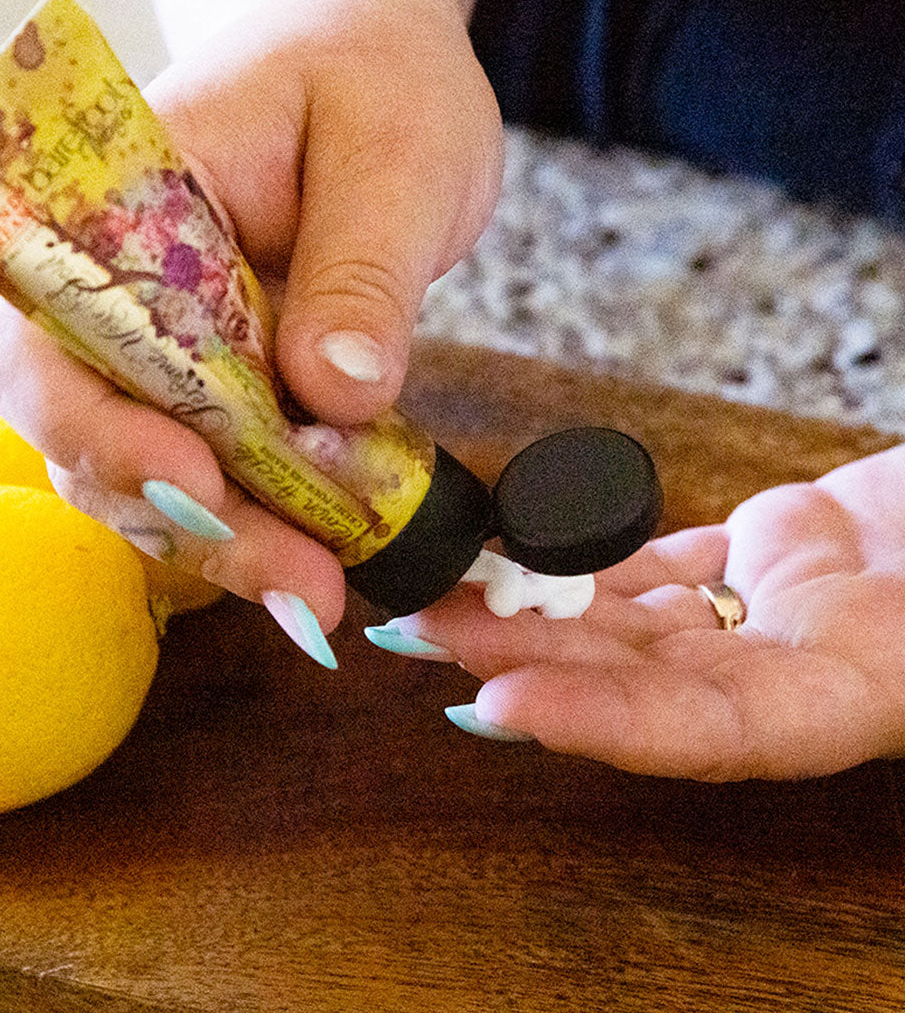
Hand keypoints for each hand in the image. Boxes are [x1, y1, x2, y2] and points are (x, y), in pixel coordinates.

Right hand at [0, 0, 502, 647]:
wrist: (373, 66)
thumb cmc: (373, 77)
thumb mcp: (395, 155)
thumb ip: (362, 270)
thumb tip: (334, 395)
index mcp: (118, 198)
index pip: (55, 329)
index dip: (105, 427)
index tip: (200, 482)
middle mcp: (113, 282)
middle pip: (92, 429)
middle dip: (187, 520)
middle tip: (299, 587)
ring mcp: (158, 340)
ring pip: (147, 472)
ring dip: (226, 544)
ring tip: (318, 596)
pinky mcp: (211, 381)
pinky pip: (211, 469)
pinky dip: (258, 526)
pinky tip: (318, 564)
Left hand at [377, 445, 904, 779]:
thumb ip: (885, 658)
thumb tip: (757, 664)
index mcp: (846, 704)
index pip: (708, 733)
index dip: (602, 725)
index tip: (497, 705)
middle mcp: (784, 673)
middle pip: (634, 674)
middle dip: (524, 657)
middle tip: (420, 629)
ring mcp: (762, 612)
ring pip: (627, 615)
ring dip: (532, 603)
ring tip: (441, 585)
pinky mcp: (751, 557)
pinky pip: (654, 561)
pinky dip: (586, 555)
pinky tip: (518, 545)